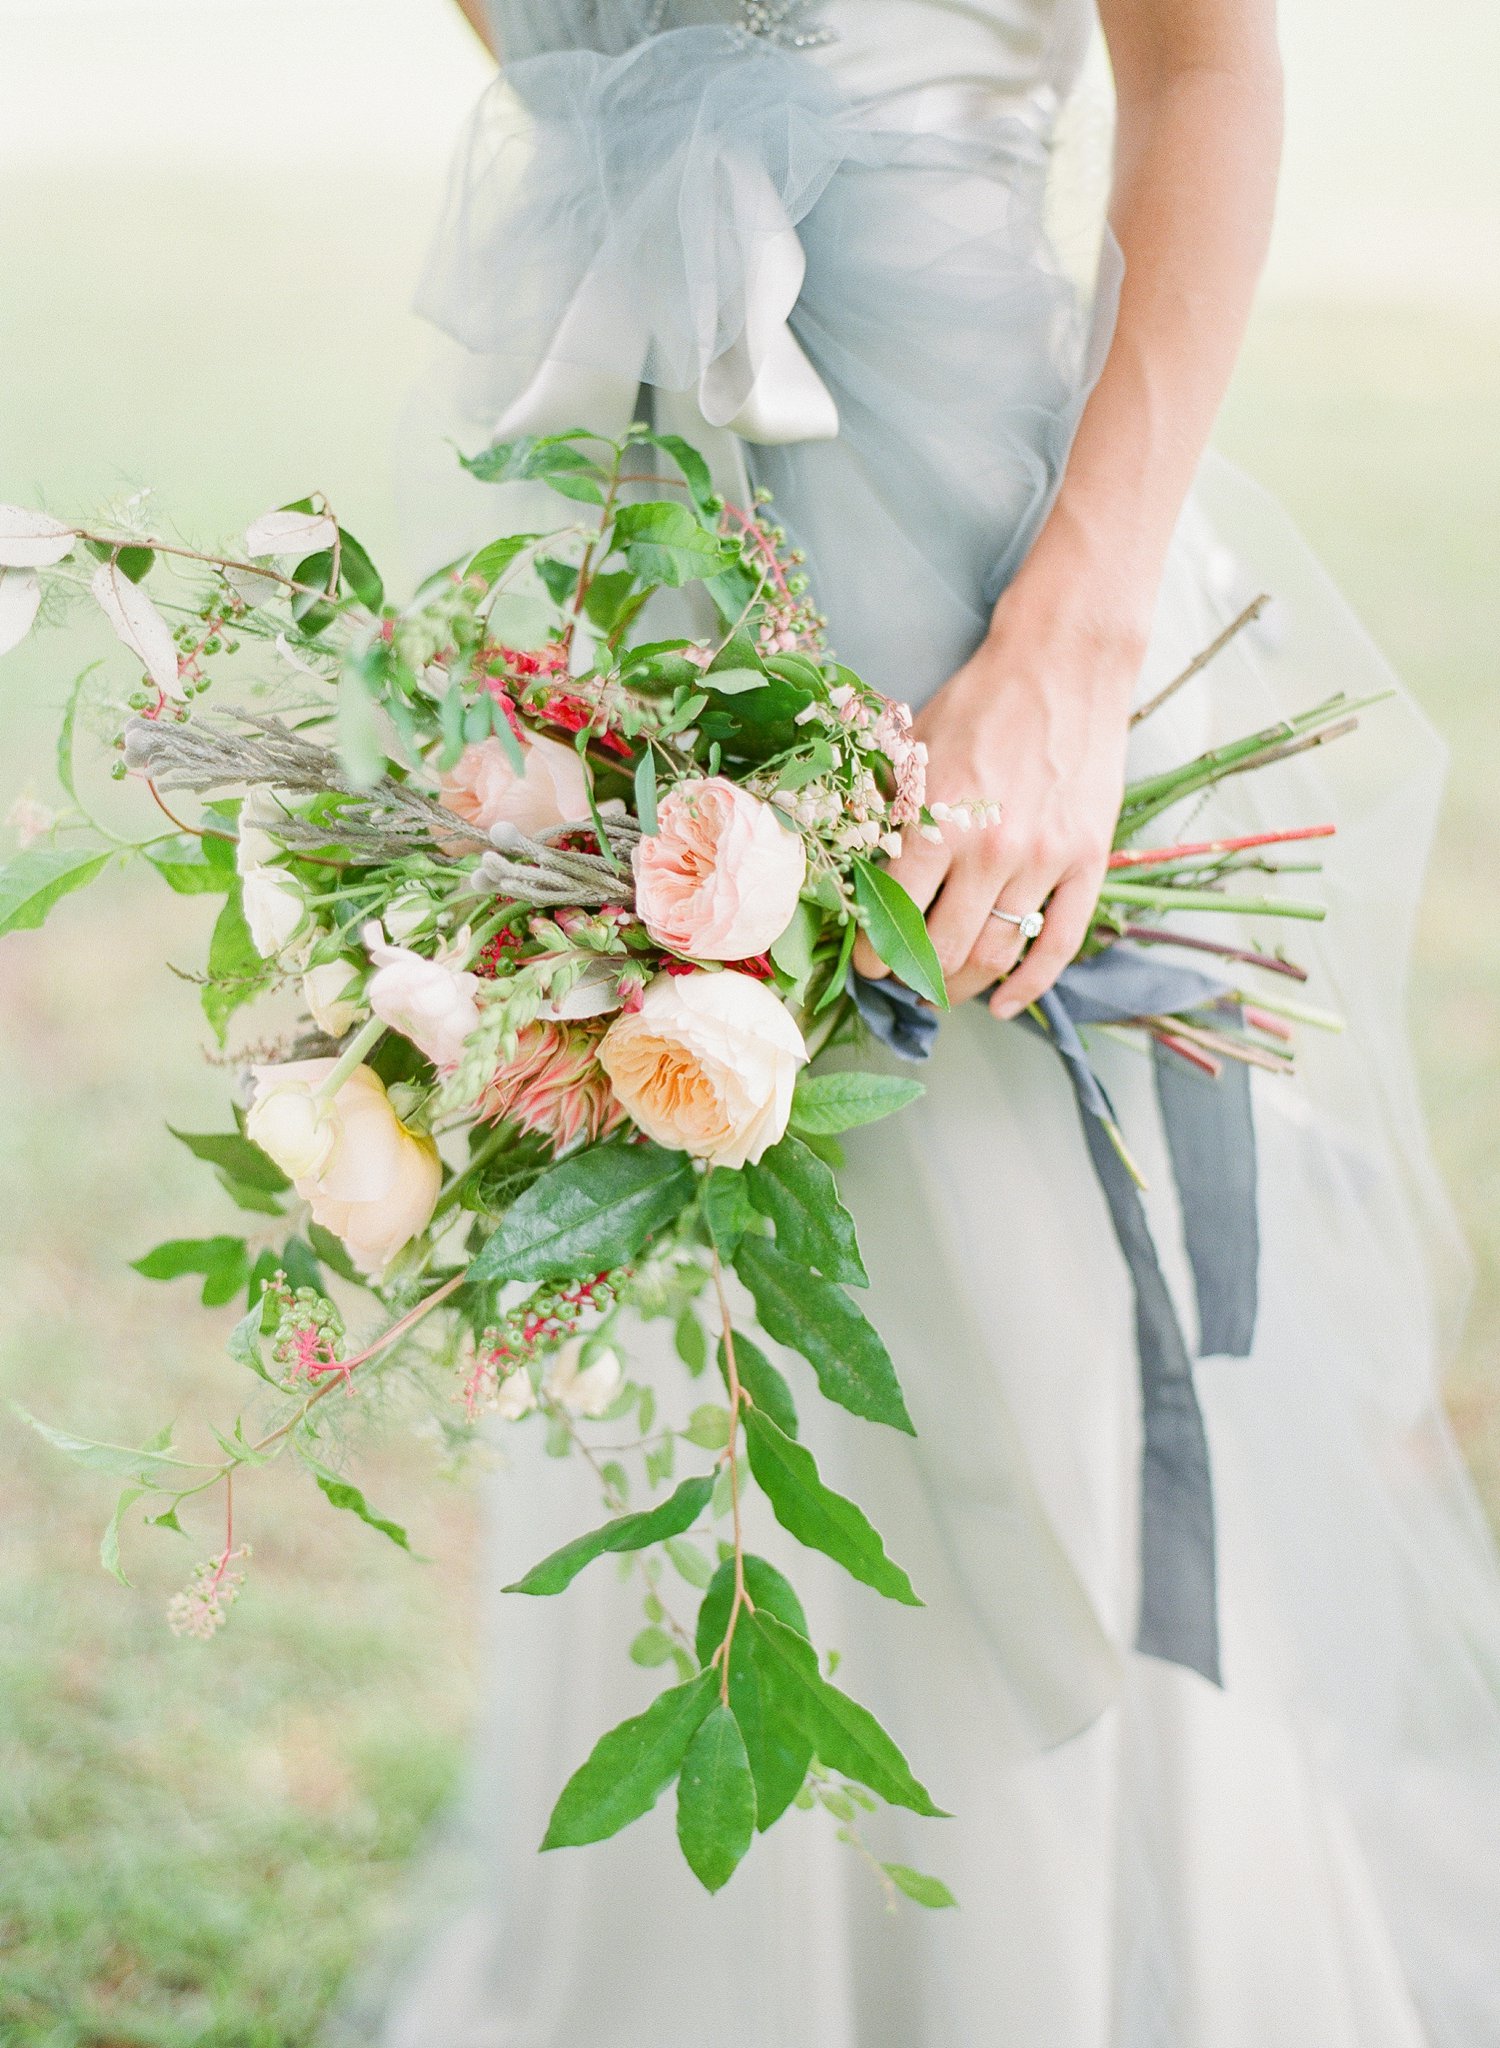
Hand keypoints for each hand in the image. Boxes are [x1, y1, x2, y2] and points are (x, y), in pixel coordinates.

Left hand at [853, 588, 1141, 1017]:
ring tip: (945, 992)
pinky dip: (1031, 985)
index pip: (893, 917)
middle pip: (943, 949)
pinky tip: (1007, 1005)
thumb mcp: (912, 752)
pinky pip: (1059, 943)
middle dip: (915, 978)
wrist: (1061, 665)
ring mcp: (1044, 859)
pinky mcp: (1087, 860)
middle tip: (904, 984)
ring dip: (964, 987)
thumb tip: (858, 877)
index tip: (869, 963)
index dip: (875, 954)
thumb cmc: (978, 704)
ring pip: (996, 953)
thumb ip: (887, 816)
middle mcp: (990, 849)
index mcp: (936, 822)